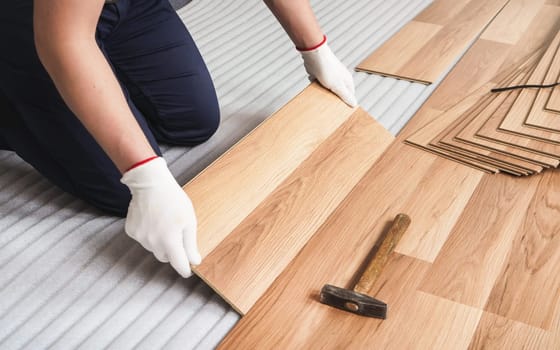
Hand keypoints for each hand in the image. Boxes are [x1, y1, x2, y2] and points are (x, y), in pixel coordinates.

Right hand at [121, 157, 200, 276]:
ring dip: (160, 242)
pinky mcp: (131, 231)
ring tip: (164, 223)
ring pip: (153, 249)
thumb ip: (191, 244)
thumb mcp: (189, 221)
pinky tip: (152, 220)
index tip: (188, 271)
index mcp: (170, 240)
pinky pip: (143, 239)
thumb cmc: (173, 200)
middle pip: (165, 257)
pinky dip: (149, 234)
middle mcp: (153, 242)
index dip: (185, 269)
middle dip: (172, 251)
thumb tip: (194, 261)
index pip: (178, 264)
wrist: (150, 183)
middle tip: (177, 235)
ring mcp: (140, 237)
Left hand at [299, 36, 357, 106]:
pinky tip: (314, 82)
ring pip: (327, 89)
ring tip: (319, 91)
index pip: (349, 96)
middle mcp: (340, 78)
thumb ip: (346, 96)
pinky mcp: (321, 74)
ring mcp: (330, 76)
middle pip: (338, 93)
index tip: (338, 109)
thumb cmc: (327, 68)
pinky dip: (316, 84)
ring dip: (322, 91)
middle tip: (327, 101)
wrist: (314, 55)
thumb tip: (354, 104)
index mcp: (347, 81)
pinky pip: (319, 84)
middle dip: (331, 97)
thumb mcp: (338, 86)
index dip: (344, 103)